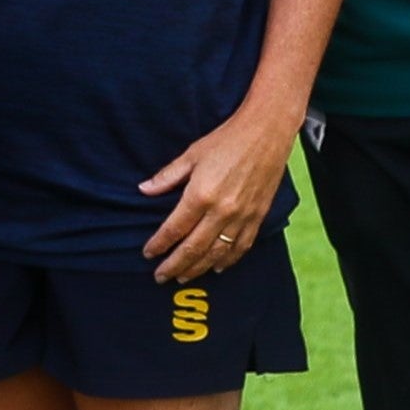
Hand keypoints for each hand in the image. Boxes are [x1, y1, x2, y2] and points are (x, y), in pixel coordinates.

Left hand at [138, 106, 300, 283]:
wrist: (266, 133)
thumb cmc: (227, 140)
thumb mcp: (192, 154)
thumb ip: (167, 176)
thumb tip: (144, 189)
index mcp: (200, 195)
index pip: (174, 229)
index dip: (159, 244)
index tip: (148, 253)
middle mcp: (221, 211)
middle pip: (193, 248)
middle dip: (174, 265)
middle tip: (160, 276)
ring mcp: (241, 217)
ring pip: (216, 253)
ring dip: (198, 268)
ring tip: (183, 276)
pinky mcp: (258, 217)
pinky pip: (241, 247)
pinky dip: (228, 261)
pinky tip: (217, 268)